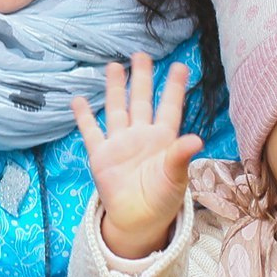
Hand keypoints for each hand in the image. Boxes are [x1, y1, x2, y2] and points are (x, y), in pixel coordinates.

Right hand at [72, 54, 202, 260]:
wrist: (138, 221)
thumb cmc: (162, 200)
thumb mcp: (175, 178)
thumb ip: (180, 156)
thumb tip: (197, 139)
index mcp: (163, 139)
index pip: (170, 108)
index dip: (174, 88)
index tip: (180, 66)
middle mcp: (142, 136)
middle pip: (141, 101)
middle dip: (142, 78)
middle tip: (141, 55)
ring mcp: (120, 144)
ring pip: (117, 109)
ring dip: (115, 89)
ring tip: (114, 67)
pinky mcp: (101, 155)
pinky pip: (92, 131)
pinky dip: (84, 116)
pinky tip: (79, 100)